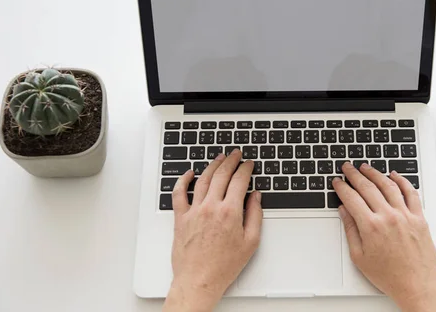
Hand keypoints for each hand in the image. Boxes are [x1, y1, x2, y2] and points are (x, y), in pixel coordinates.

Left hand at [163, 150, 262, 311]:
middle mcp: (211, 207)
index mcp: (230, 212)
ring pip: (202, 179)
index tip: (249, 164)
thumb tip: (256, 197)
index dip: (246, 168)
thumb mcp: (250, 242)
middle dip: (231, 161)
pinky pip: (179, 193)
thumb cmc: (224, 266)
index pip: (239, 180)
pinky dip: (183, 180)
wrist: (198, 280)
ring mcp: (194, 211)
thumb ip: (255, 215)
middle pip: (221, 174)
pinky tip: (189, 173)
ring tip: (219, 158)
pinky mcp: (181, 217)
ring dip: (212, 165)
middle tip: (236, 154)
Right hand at [333, 163, 435, 311]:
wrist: (417, 285)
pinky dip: (402, 181)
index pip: (352, 198)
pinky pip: (411, 193)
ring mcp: (405, 215)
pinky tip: (394, 175)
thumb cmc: (390, 276)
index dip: (342, 187)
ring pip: (388, 185)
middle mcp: (388, 217)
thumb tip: (344, 211)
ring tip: (366, 167)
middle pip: (368, 187)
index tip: (337, 181)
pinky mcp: (419, 218)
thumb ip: (351, 230)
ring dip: (375, 173)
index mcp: (371, 226)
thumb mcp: (360, 257)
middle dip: (355, 175)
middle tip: (348, 168)